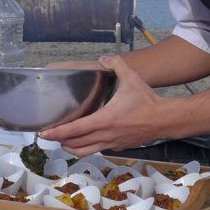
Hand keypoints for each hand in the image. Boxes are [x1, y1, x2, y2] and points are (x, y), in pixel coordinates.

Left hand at [39, 55, 170, 156]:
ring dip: (72, 148)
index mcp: (105, 120)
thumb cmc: (147, 100)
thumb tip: (103, 58)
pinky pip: (98, 149)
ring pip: (86, 151)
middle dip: (59, 141)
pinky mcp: (119, 146)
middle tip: (49, 136)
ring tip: (63, 141)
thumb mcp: (131, 78)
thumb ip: (116, 64)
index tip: (43, 133)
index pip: (75, 130)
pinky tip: (86, 139)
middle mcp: (106, 135)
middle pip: (75, 145)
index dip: (57, 133)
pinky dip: (88, 146)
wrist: (165, 120)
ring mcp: (112, 143)